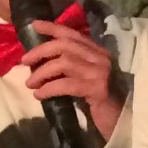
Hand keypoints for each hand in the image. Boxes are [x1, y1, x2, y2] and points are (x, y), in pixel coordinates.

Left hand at [22, 21, 125, 139]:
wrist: (123, 122)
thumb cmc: (102, 104)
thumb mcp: (86, 81)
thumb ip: (73, 70)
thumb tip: (44, 65)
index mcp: (97, 53)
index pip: (73, 34)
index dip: (52, 28)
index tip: (34, 25)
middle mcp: (100, 58)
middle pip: (64, 45)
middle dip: (41, 51)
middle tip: (24, 61)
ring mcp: (99, 73)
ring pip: (64, 63)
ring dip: (42, 72)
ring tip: (30, 83)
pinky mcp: (97, 90)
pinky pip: (66, 85)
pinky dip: (49, 88)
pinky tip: (39, 95)